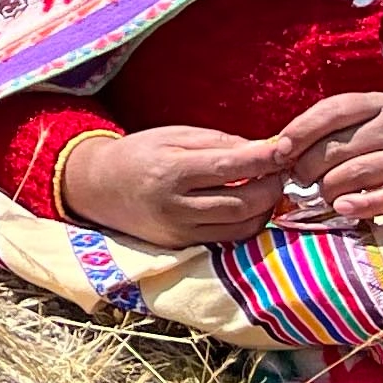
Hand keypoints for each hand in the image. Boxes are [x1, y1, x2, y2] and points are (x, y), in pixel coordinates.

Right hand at [53, 122, 297, 245]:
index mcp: (170, 170)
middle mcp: (175, 205)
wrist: (97, 187)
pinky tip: (251, 206)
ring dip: (266, 208)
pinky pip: (229, 238)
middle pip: (243, 202)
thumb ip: (216, 142)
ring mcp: (179, 230)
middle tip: (281, 170)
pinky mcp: (182, 245)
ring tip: (268, 187)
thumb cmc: (138, 154)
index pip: (229, 167)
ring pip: (242, 225)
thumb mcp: (171, 136)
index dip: (263, 160)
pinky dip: (249, 223)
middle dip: (271, 186)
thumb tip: (262, 150)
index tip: (285, 150)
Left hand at [276, 90, 382, 224]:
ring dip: (328, 189)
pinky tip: (342, 208)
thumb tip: (285, 148)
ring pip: (356, 173)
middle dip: (309, 168)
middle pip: (339, 148)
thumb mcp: (374, 119)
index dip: (300, 131)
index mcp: (380, 104)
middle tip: (299, 181)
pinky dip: (360, 205)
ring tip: (320, 195)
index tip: (280, 151)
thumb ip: (335, 127)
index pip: (332, 111)